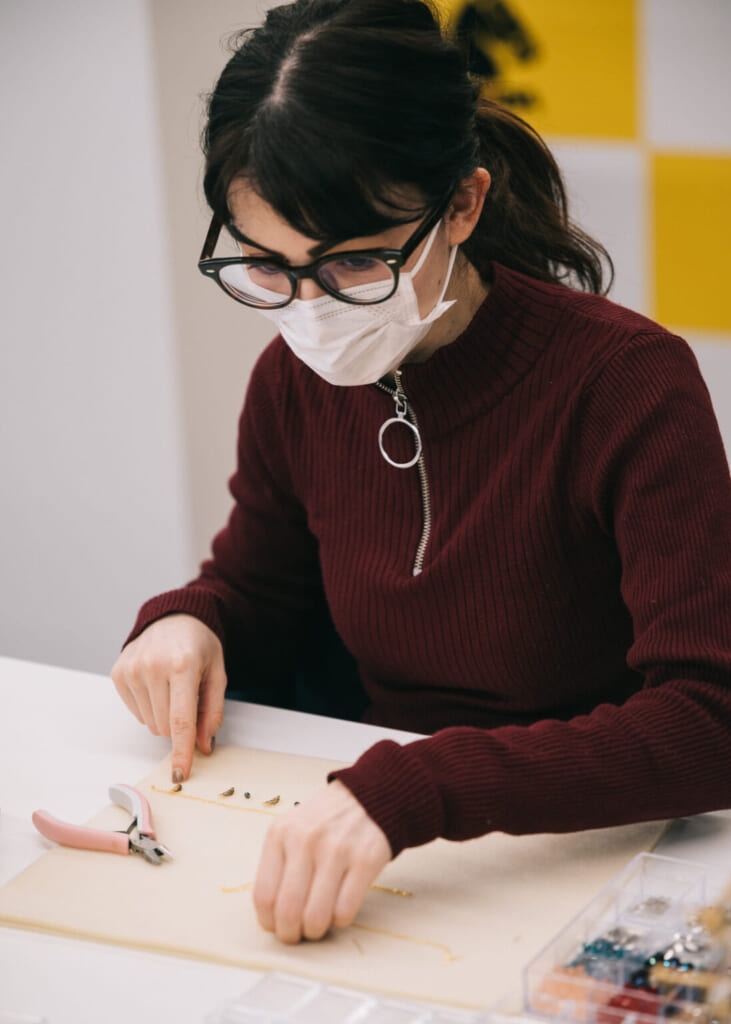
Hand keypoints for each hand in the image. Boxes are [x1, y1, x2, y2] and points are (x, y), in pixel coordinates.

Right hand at [110, 614, 225, 781]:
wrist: (174, 617)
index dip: (181, 751)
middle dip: (179, 726)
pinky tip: (156, 685)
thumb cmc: (199, 646)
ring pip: (149, 722)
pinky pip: (136, 712)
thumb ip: (212, 712)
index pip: (181, 720)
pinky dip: (149, 707)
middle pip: (164, 726)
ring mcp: (132, 669)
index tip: (179, 774)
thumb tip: (204, 747)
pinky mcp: (118, 673)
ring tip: (172, 688)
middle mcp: (153, 666)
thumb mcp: (217, 674)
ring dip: (164, 716)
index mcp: (182, 665)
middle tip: (188, 700)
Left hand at [253, 779, 390, 943]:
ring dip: (316, 931)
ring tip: (318, 925)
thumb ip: (279, 866)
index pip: (263, 895)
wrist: (368, 796)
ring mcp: (336, 849)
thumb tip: (272, 918)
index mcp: (280, 833)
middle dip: (291, 934)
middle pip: (287, 911)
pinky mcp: (365, 860)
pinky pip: (344, 911)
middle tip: (298, 935)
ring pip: (316, 917)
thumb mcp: (292, 830)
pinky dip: (340, 920)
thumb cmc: (325, 822)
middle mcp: (305, 840)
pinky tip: (340, 907)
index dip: (269, 922)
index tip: (276, 927)